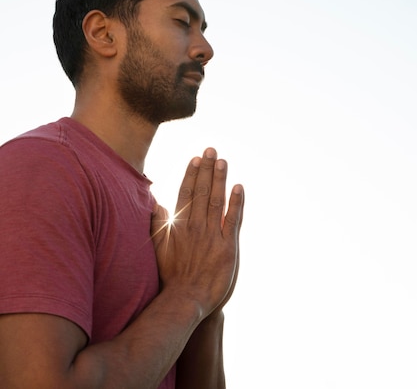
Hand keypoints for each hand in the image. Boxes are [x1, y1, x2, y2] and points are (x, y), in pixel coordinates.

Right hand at [151, 148, 243, 318]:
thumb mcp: (158, 248)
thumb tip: (156, 203)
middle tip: (211, 150)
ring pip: (217, 200)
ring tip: (222, 161)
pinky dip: (236, 202)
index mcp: (180, 225)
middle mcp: (195, 226)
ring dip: (220, 179)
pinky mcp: (228, 246)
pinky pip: (233, 219)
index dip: (192, 174)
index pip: (186, 193)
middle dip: (207, 169)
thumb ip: (158, 224)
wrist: (186, 301)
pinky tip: (239, 187)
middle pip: (202, 191)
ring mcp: (212, 235)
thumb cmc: (171, 276)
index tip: (196, 158)